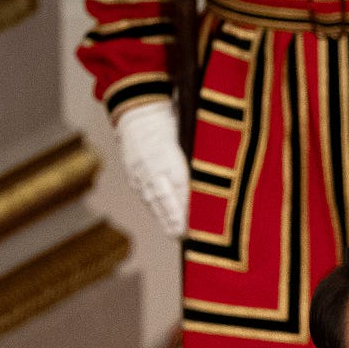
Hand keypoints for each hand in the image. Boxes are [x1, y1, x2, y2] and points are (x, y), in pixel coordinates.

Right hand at [114, 99, 188, 238]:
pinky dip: (154, 208)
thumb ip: (199, 159)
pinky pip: (144, 195)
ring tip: (176, 235)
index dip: (189, 210)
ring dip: (165, 219)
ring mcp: (140, 172)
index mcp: (170, 159)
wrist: (138, 109)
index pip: (182, 190)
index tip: (198, 225)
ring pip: (153, 201)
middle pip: (166, 201)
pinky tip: (163, 220)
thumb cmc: (171, 121)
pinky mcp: (133, 173)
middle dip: (176, 220)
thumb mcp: (189, 135)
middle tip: (186, 238)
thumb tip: (215, 181)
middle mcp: (153, 168)